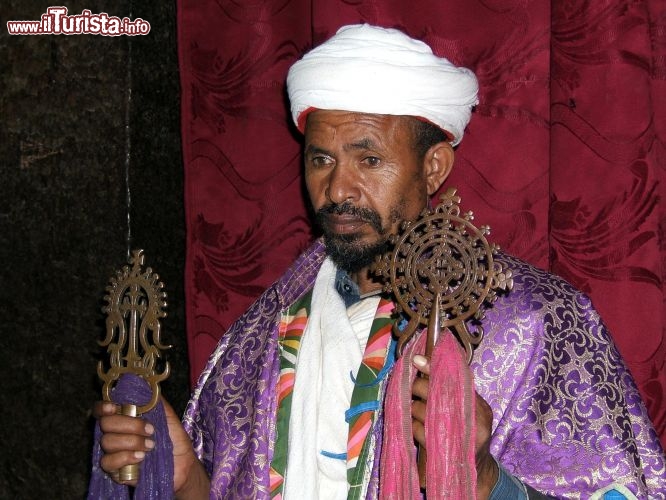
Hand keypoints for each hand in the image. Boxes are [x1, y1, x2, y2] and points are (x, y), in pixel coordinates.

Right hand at [93, 398, 209, 498]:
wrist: (182, 463)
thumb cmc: (174, 439)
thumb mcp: (167, 416)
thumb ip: (154, 401)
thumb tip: (143, 385)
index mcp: (125, 419)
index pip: (102, 410)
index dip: (103, 406)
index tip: (115, 407)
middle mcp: (115, 434)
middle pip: (105, 423)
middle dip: (129, 424)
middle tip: (150, 429)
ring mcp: (113, 452)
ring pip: (107, 442)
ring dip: (132, 441)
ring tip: (151, 445)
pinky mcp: (114, 470)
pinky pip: (108, 462)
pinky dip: (125, 457)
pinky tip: (141, 457)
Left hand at [411, 354, 497, 498]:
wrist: (476, 469)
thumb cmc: (469, 431)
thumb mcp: (471, 407)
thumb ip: (454, 385)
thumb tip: (421, 359)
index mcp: (479, 406)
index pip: (455, 380)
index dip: (432, 368)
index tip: (416, 360)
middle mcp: (473, 421)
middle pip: (435, 393)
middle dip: (418, 387)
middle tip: (412, 386)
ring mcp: (458, 437)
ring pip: (423, 411)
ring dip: (413, 407)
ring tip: (415, 407)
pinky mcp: (442, 450)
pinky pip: (418, 430)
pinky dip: (413, 424)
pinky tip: (414, 424)